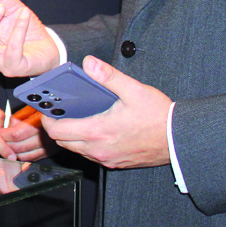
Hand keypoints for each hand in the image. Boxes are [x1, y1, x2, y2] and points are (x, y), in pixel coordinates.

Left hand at [41, 56, 172, 168]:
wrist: (178, 139)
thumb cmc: (158, 116)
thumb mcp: (134, 90)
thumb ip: (109, 76)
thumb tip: (90, 63)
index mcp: (98, 131)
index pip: (57, 131)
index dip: (47, 120)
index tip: (46, 109)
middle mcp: (98, 149)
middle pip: (62, 142)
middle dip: (56, 127)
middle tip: (59, 112)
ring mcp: (106, 158)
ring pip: (76, 150)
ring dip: (71, 137)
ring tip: (76, 118)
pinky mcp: (115, 163)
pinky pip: (91, 155)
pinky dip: (85, 144)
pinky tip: (95, 129)